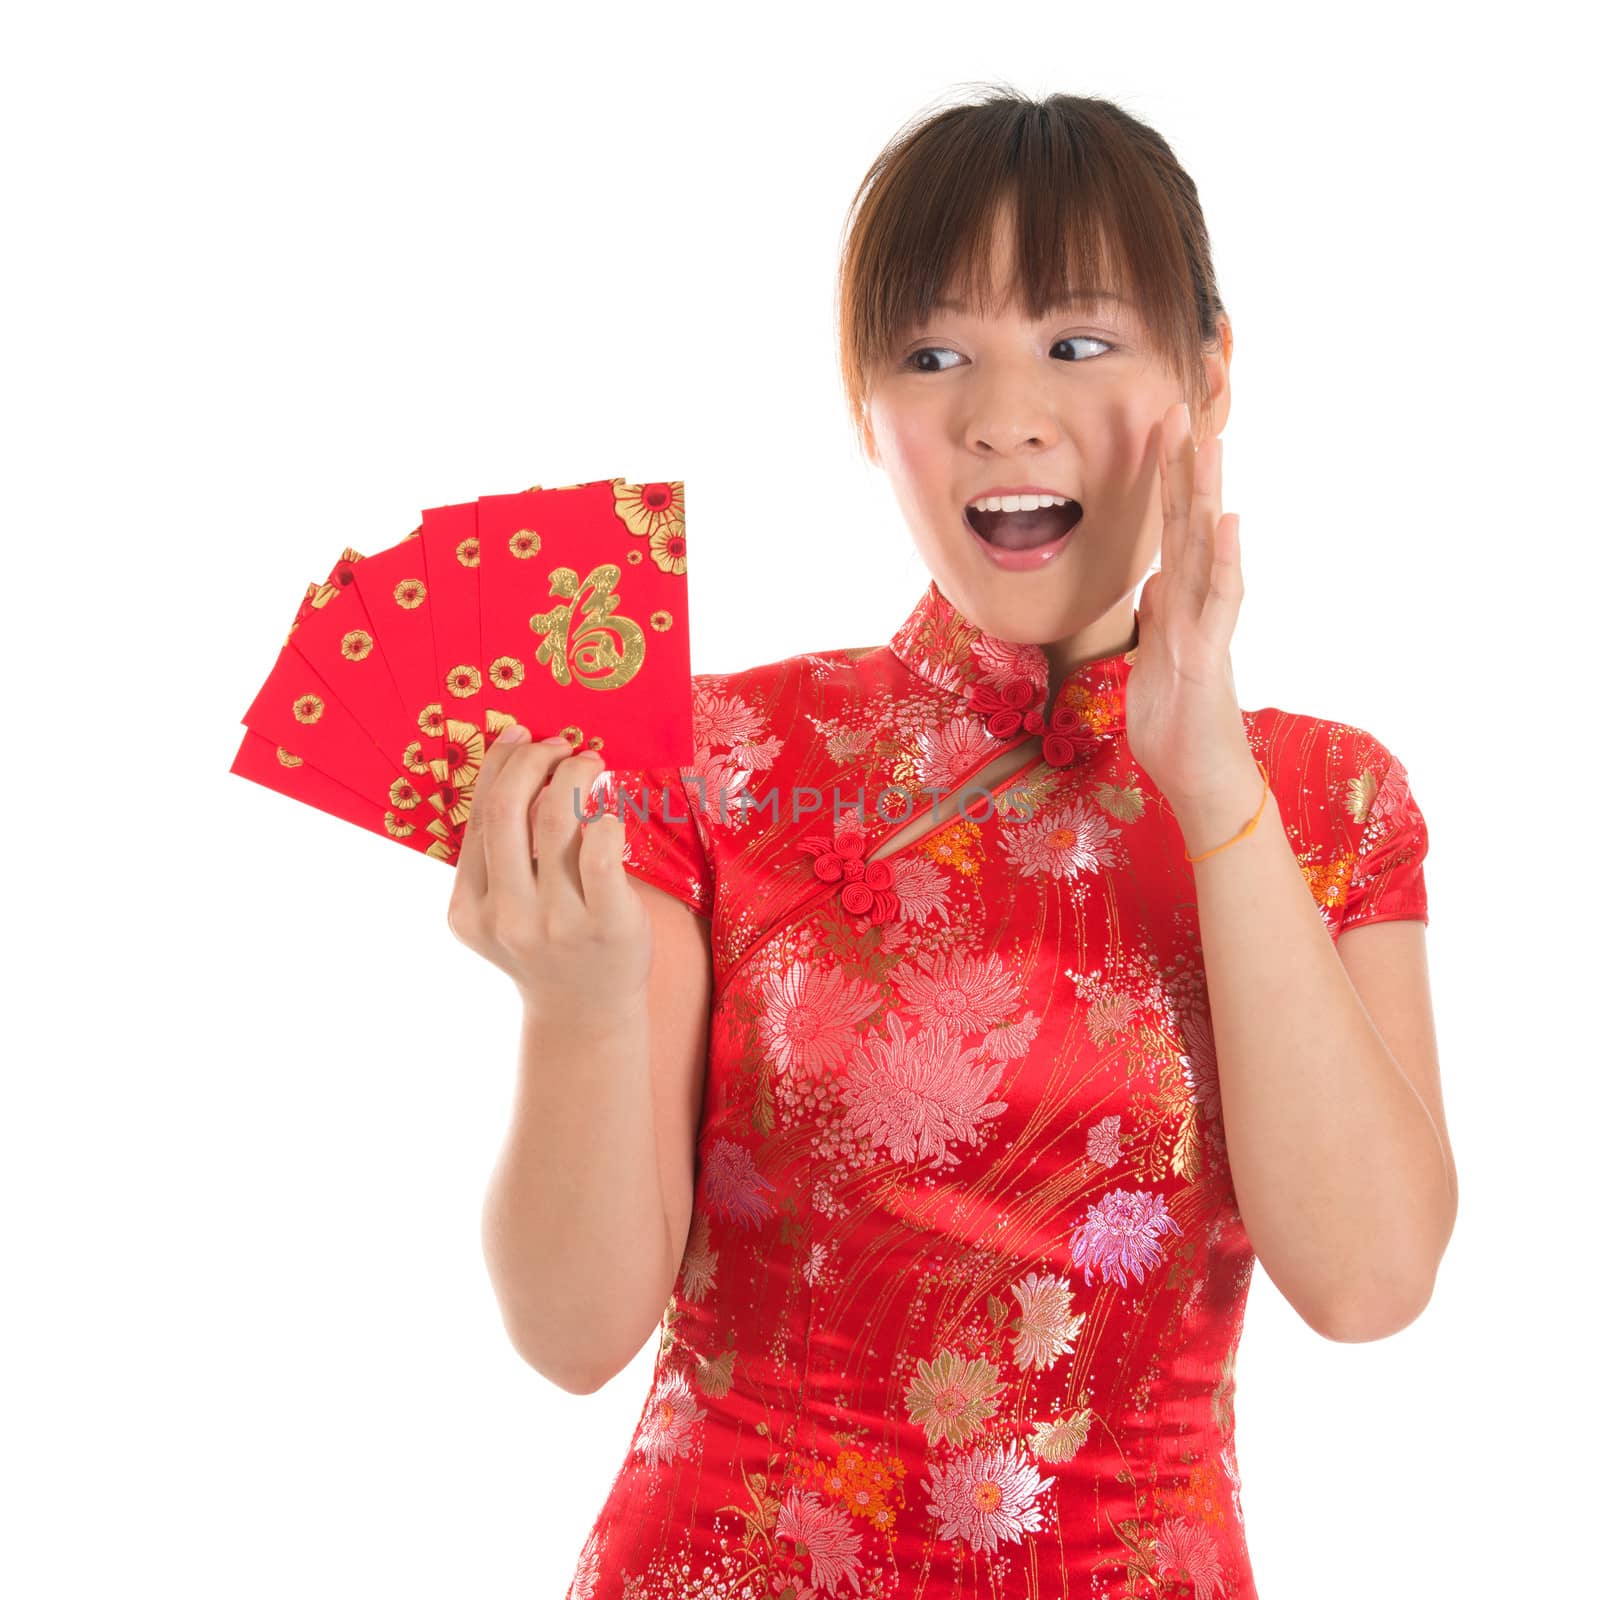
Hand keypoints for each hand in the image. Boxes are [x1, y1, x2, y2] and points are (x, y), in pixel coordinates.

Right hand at [446, 726, 652, 1013]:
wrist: (586, 1012)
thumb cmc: (548, 944)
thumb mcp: (503, 908)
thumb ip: (498, 853)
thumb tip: (511, 757)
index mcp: (467, 909)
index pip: (479, 816)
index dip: (500, 763)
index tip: (521, 733)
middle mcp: (505, 916)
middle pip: (509, 807)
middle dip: (536, 758)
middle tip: (561, 744)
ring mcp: (556, 923)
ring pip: (557, 818)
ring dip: (575, 775)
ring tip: (590, 765)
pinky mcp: (606, 924)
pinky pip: (602, 848)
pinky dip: (605, 818)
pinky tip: (608, 815)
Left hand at [1125, 401, 1259, 815]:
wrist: (1200, 781)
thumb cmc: (1176, 727)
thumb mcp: (1152, 662)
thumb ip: (1158, 618)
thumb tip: (1157, 579)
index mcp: (1178, 605)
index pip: (1169, 531)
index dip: (1164, 482)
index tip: (1159, 430)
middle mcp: (1197, 605)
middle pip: (1188, 524)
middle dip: (1183, 467)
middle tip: (1179, 406)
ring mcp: (1207, 627)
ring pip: (1207, 550)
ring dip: (1208, 495)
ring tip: (1210, 442)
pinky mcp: (1210, 656)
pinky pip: (1221, 602)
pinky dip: (1225, 561)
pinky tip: (1229, 521)